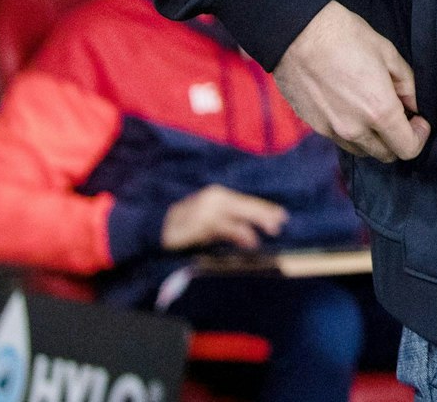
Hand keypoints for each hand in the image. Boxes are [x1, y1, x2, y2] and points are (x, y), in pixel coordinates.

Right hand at [160, 185, 288, 251]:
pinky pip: (227, 228)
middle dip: (266, 213)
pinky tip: (251, 241)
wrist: (155, 228)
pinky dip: (241, 234)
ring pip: (240, 214)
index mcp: (218, 195)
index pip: (246, 200)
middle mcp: (215, 197)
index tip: (281, 214)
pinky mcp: (203, 222)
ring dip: (258, 222)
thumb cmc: (184, 226)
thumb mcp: (209, 222)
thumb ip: (228, 225)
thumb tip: (250, 234)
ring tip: (272, 230)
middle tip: (282, 222)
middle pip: (247, 204)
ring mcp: (209, 209)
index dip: (264, 208)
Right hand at [273, 2, 430, 161]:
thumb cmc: (346, 37)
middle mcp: (355, 129)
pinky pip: (340, 140)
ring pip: (362, 150)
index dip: (419, 136)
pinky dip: (352, 132)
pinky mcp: (313, 126)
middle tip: (399, 114)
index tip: (418, 119)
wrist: (296, 33)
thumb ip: (407, 85)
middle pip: (385, 155)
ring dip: (374, 138)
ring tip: (373, 109)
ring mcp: (331, 131)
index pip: (408, 148)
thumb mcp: (388, 54)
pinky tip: (351, 107)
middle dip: (398, 139)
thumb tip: (413, 105)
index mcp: (379, 111)